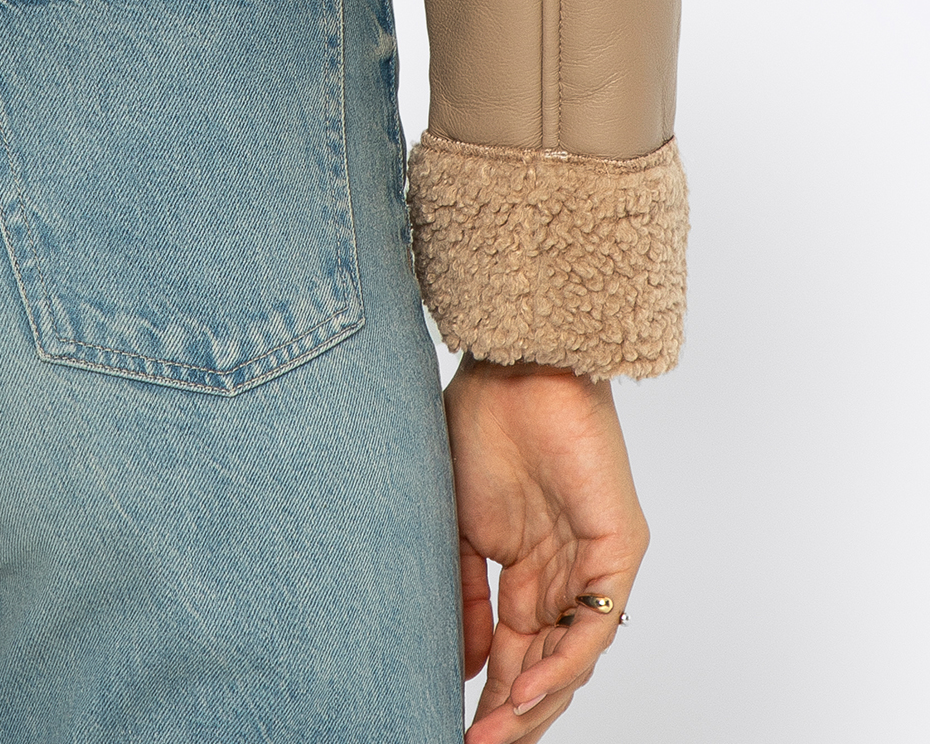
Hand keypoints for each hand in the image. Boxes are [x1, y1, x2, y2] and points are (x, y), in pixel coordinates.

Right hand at [445, 355, 648, 738]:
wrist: (513, 368)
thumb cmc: (481, 423)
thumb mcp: (458, 523)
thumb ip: (465, 594)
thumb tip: (466, 665)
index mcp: (528, 565)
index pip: (516, 649)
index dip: (491, 693)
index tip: (459, 729)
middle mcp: (564, 572)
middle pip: (546, 664)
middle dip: (514, 712)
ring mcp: (593, 563)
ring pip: (573, 656)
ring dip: (535, 699)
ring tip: (498, 731)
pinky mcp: (618, 550)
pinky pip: (596, 623)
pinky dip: (563, 662)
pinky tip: (527, 688)